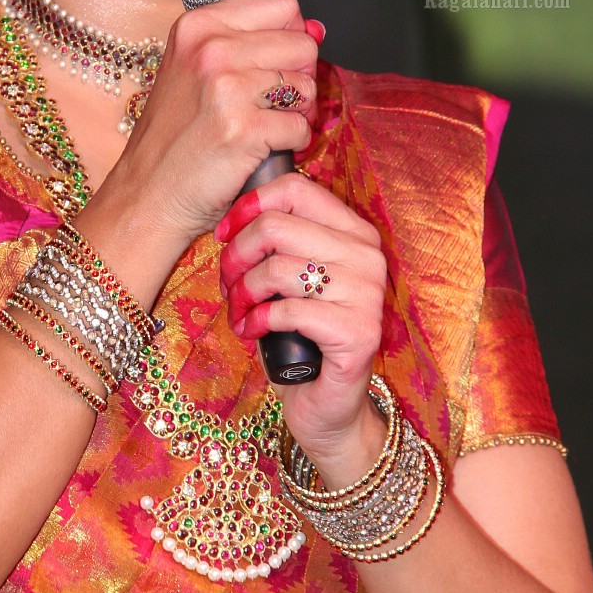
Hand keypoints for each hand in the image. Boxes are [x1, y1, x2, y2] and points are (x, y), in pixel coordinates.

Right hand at [102, 0, 321, 251]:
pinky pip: (301, 127)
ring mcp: (226, 88)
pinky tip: (263, 150)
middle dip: (299, 78)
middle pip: (302, 44)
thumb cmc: (175, 138)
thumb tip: (315, 29)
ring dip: (297, 113)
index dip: (289, 36)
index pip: (282, 5)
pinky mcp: (243, 129)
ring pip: (307, 85)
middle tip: (272, 104)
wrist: (147, 195)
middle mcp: (210, 48)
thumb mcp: (194, 69)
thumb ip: (247, 42)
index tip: (274, 63)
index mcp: (199, 26)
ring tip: (266, 128)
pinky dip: (292, 145)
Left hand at [216, 172, 386, 470]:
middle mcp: (368, 257)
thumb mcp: (290, 279)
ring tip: (239, 310)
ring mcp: (367, 295)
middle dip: (237, 254)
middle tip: (228, 282)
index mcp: (355, 232)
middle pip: (277, 226)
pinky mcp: (358, 333)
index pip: (296, 189)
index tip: (224, 233)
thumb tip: (234, 214)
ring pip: (278, 267)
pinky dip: (258, 320)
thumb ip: (280, 241)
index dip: (249, 205)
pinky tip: (250, 332)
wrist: (328, 403)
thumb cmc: (302, 335)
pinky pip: (289, 310)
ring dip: (244, 291)